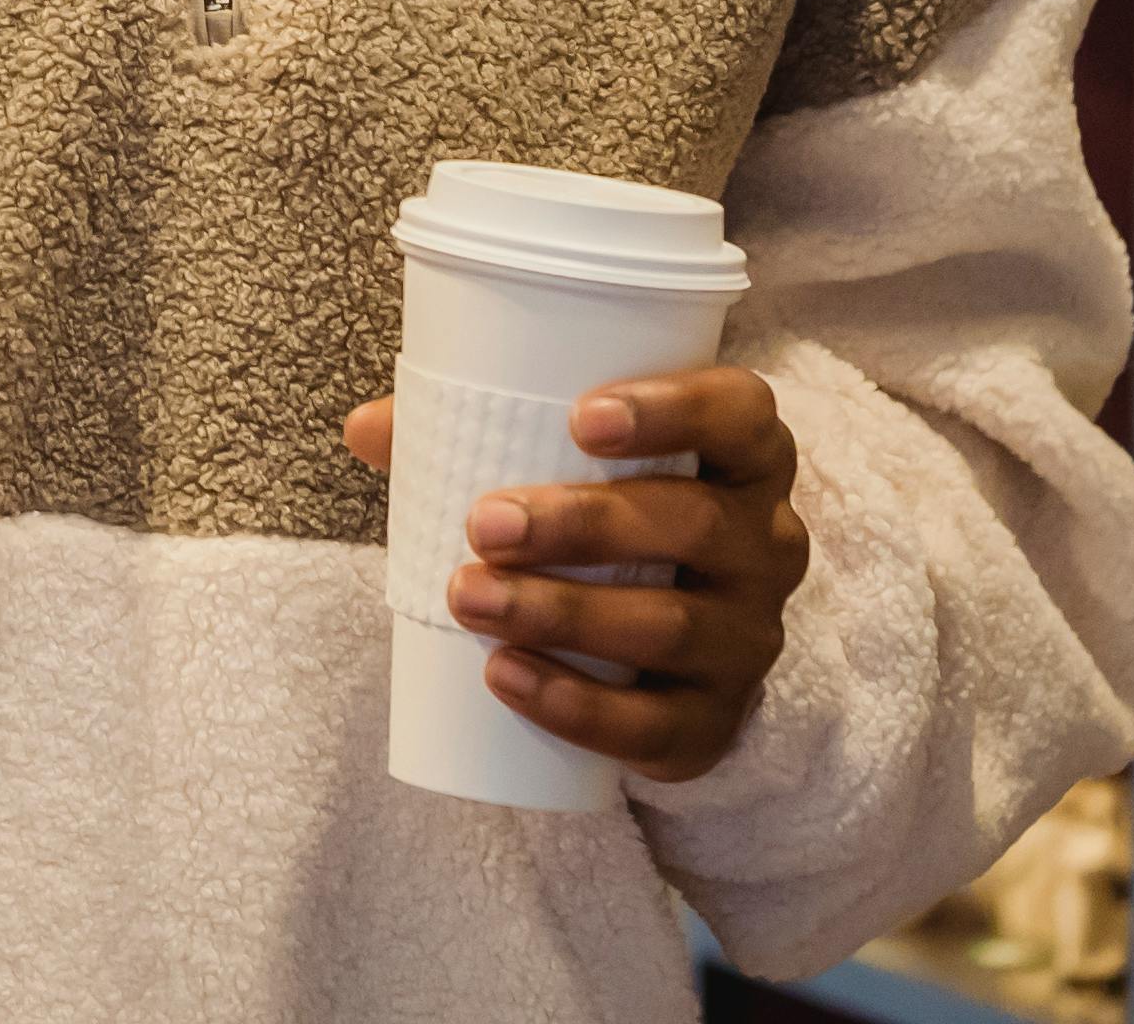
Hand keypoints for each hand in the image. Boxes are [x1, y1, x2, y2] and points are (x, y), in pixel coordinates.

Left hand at [340, 366, 809, 781]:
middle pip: (694, 524)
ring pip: (672, 626)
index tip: (581, 416)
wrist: (667, 650)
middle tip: (484, 522)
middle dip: (585, 522)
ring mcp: (749, 637)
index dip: (675, 409)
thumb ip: (471, 429)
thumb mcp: (565, 461)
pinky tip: (506, 678)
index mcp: (745, 457)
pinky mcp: (716, 720)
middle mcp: (767, 543)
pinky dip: (577, 705)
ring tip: (468, 597)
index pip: (741, 414)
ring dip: (563, 613)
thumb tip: (366, 428)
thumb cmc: (609, 518)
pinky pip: (656, 724)